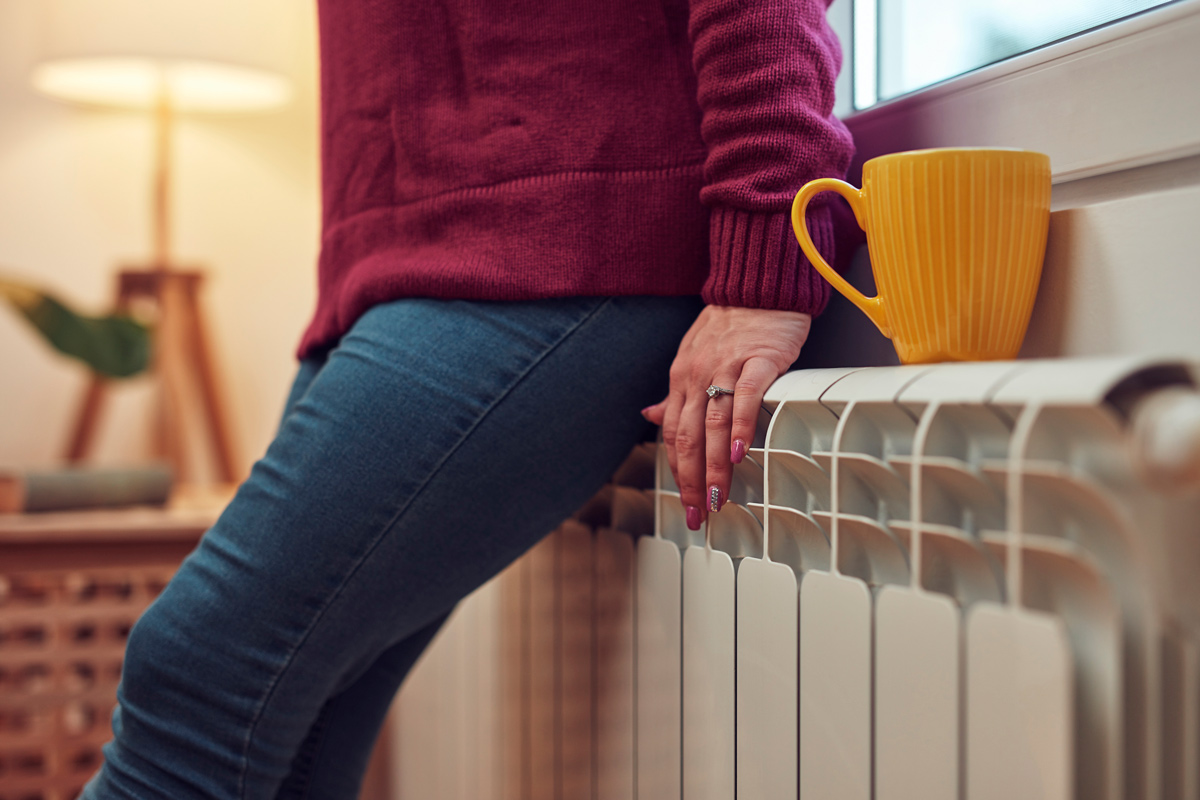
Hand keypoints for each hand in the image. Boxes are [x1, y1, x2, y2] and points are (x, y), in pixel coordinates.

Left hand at [642, 306, 810, 529]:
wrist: (757, 287)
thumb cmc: (730, 325)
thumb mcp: (692, 357)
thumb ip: (675, 393)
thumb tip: (650, 417)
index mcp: (681, 379)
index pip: (673, 435)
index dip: (677, 472)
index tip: (685, 503)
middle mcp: (696, 376)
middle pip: (690, 438)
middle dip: (692, 481)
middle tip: (698, 514)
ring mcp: (726, 368)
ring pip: (714, 425)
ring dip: (715, 466)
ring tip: (718, 497)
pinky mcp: (758, 360)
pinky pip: (746, 398)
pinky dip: (741, 427)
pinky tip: (742, 453)